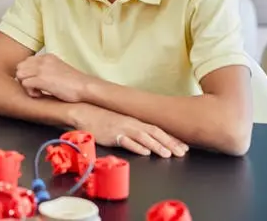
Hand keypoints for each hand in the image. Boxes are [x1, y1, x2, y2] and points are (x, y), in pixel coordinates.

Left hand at [15, 53, 88, 102]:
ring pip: (20, 75)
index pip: (26, 62)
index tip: (37, 83)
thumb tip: (35, 77)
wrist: (86, 87)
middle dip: (24, 79)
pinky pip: (25, 84)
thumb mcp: (59, 70)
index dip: (29, 74)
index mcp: (47, 57)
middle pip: (20, 67)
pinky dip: (30, 91)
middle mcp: (43, 60)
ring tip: (38, 92)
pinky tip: (40, 95)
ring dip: (26, 85)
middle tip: (35, 88)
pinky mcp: (42, 79)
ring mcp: (41, 69)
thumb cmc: (75, 83)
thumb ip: (47, 70)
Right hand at [71, 103, 188, 157]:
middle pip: (154, 133)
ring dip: (156, 145)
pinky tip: (145, 152)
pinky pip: (126, 141)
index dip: (172, 138)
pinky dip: (136, 146)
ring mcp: (122, 129)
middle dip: (170, 143)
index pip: (157, 130)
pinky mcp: (112, 135)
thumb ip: (134, 129)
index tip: (183, 146)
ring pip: (143, 137)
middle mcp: (131, 123)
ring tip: (167, 154)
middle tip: (182, 152)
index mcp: (135, 121)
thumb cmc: (102, 118)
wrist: (84, 112)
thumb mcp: (121, 122)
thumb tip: (149, 140)